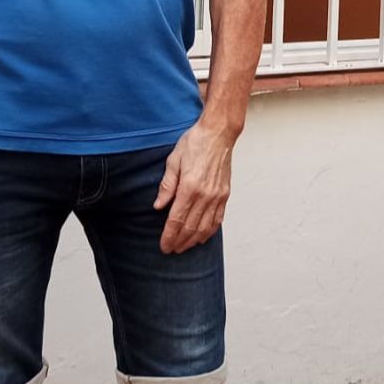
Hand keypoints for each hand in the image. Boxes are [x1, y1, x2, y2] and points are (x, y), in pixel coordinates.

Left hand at [154, 121, 235, 253]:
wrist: (219, 133)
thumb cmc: (195, 143)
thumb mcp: (174, 161)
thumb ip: (167, 186)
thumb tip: (158, 206)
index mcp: (190, 187)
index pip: (177, 220)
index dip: (169, 236)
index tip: (164, 246)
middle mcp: (205, 195)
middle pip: (190, 227)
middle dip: (179, 242)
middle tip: (171, 250)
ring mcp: (217, 196)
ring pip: (205, 227)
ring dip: (193, 240)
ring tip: (184, 247)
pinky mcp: (225, 194)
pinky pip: (217, 219)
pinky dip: (209, 231)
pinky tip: (202, 237)